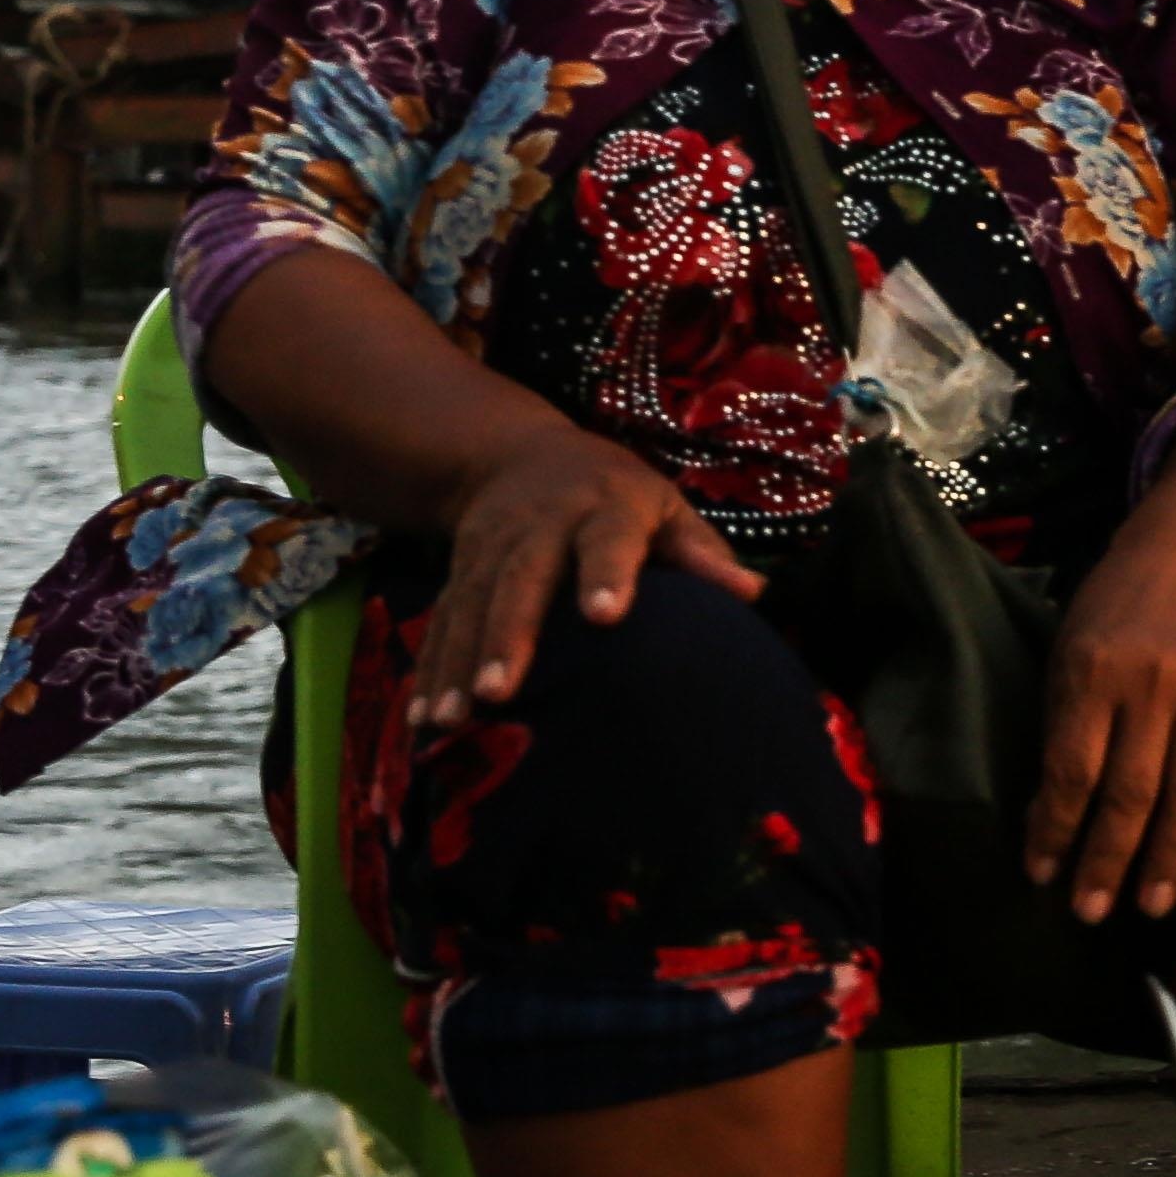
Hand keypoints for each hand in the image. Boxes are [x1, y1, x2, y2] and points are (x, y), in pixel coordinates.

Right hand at [408, 422, 757, 727]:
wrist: (517, 455)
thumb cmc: (615, 494)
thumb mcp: (662, 505)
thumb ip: (701, 551)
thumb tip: (752, 594)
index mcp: (604, 508)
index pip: (607, 539)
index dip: (606, 573)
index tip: (604, 615)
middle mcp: (541, 526)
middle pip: (522, 578)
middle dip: (508, 634)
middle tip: (499, 693)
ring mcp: (491, 549)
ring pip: (472, 604)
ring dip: (457, 662)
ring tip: (451, 721)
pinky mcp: (458, 572)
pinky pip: (440, 622)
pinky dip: (428, 670)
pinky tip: (423, 721)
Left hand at [1029, 415, 1175, 920]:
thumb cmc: (1111, 611)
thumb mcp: (1068, 654)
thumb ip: (1064, 728)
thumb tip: (1048, 818)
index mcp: (1093, 672)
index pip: (1071, 771)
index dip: (1055, 830)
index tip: (1042, 876)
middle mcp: (1151, 685)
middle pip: (1130, 792)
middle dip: (1108, 860)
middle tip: (1092, 913)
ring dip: (1168, 858)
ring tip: (1151, 907)